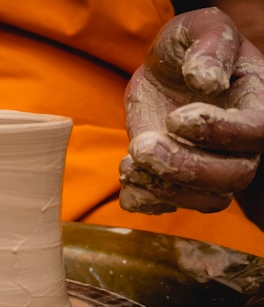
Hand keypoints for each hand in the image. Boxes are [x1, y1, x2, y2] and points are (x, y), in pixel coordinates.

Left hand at [120, 7, 263, 213]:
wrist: (162, 72)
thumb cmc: (188, 47)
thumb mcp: (202, 28)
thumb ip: (210, 46)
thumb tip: (206, 80)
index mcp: (255, 105)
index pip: (257, 131)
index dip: (220, 132)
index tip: (176, 117)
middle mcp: (239, 145)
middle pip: (233, 176)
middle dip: (186, 168)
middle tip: (142, 146)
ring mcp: (208, 167)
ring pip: (206, 200)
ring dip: (165, 188)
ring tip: (131, 162)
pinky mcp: (175, 180)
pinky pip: (167, 206)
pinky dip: (144, 199)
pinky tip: (127, 174)